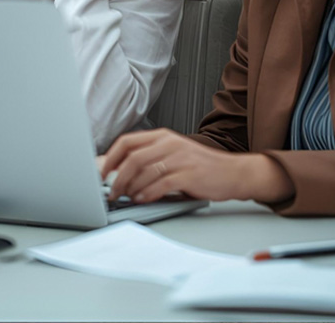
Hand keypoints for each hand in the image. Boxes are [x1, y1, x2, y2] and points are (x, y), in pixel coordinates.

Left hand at [100, 128, 293, 204]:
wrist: (233, 173)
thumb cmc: (201, 167)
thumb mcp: (173, 155)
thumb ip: (149, 159)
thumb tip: (118, 172)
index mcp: (163, 136)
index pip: (127, 141)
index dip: (110, 157)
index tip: (101, 172)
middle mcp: (169, 143)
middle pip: (132, 157)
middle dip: (117, 177)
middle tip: (112, 192)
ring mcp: (179, 157)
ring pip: (144, 171)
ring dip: (131, 187)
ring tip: (127, 198)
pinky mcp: (189, 174)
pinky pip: (160, 184)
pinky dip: (147, 193)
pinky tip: (143, 199)